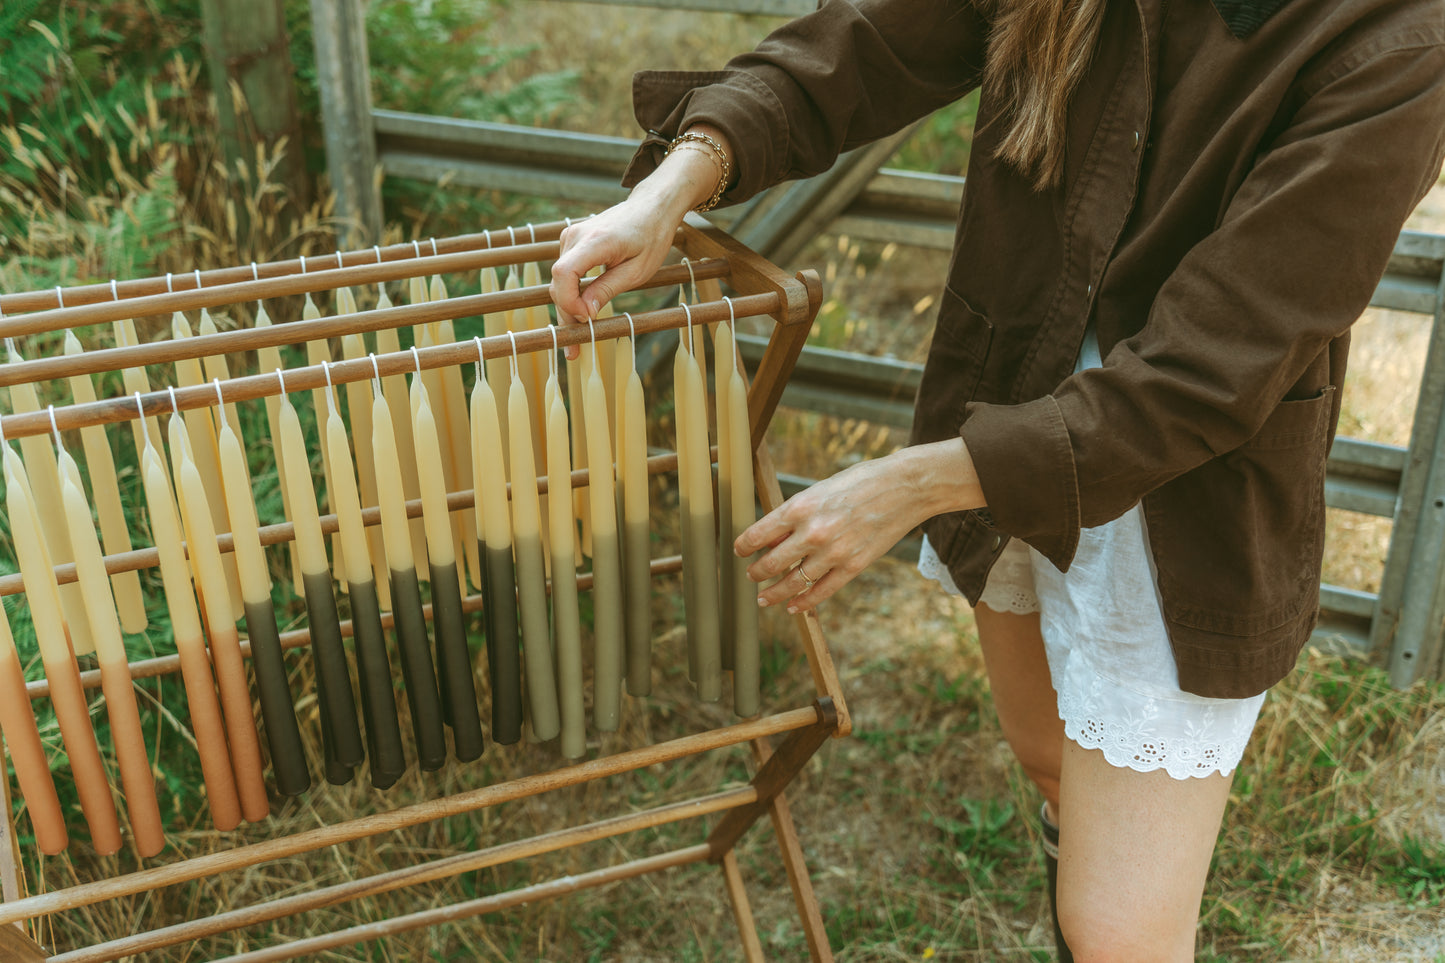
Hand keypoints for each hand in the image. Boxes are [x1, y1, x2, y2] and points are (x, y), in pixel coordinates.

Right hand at [549, 198, 681, 357]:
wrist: (651, 207)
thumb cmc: (651, 237)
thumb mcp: (637, 270)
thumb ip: (608, 289)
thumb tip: (585, 314)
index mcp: (596, 241)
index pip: (564, 274)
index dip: (569, 302)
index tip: (586, 320)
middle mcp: (575, 236)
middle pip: (559, 282)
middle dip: (567, 316)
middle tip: (575, 349)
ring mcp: (570, 237)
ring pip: (560, 281)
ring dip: (569, 308)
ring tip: (579, 338)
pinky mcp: (571, 242)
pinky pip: (566, 274)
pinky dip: (572, 295)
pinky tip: (580, 315)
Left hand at [734, 439, 984, 612]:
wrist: (905, 487)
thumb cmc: (861, 481)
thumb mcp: (821, 489)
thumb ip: (798, 513)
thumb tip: (774, 537)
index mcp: (800, 506)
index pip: (758, 534)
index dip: (743, 546)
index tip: (739, 551)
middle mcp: (812, 531)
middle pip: (771, 563)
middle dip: (755, 573)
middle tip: (750, 576)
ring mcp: (834, 552)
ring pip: (793, 582)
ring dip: (774, 593)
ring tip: (764, 598)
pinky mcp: (854, 566)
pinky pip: (822, 591)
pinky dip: (804, 602)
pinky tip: (793, 607)